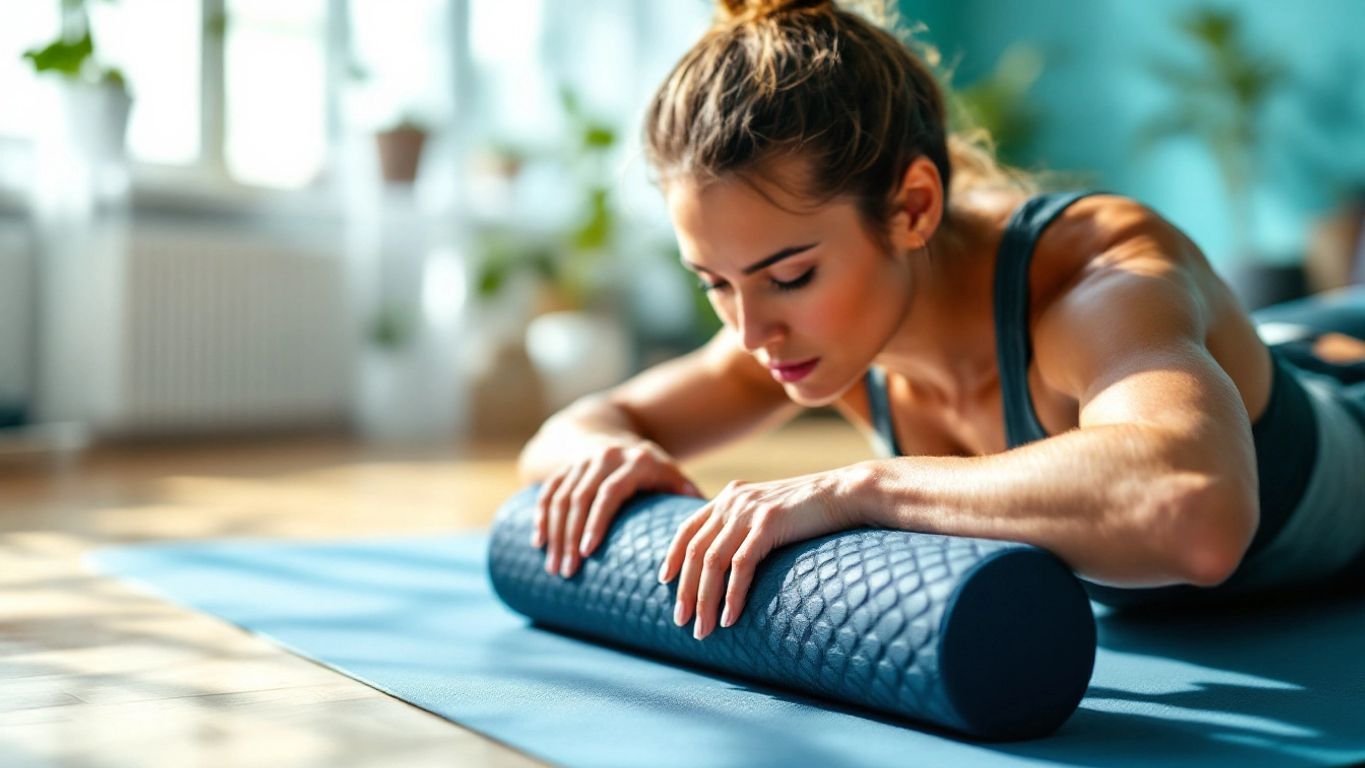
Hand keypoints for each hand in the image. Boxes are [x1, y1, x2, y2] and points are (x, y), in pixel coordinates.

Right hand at [533, 438, 701, 578]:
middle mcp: (605, 456)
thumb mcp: (670, 473)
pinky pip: (547, 491)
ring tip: (555, 568)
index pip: (610, 491)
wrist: (612, 430)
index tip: (588, 551)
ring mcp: (580, 461)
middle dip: (570, 536)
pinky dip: (541, 516)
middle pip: (580, 498)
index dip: (597, 520)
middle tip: (568, 572)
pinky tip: (539, 542)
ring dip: (554, 533)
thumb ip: (685, 497)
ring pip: (560, 497)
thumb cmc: (650, 467)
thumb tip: (709, 534)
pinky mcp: (563, 466)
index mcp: (635, 460)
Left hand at [658, 470, 862, 640]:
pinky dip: (732, 594)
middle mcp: (733, 501)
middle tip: (681, 621)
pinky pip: (740, 566)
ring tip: (703, 630)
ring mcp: (749, 511)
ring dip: (704, 600)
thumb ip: (748, 526)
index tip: (664, 581)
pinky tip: (729, 617)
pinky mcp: (768, 523)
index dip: (674, 556)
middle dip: (686, 590)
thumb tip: (733, 559)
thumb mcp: (771, 512)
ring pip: (713, 562)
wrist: (846, 493)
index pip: (688, 528)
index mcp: (731, 496)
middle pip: (696, 551)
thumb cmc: (813, 510)